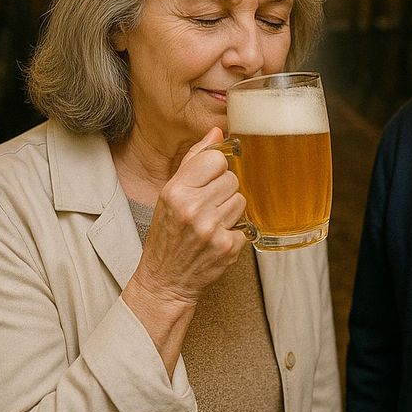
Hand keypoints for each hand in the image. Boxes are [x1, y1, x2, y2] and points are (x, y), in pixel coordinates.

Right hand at [121, 126, 248, 374]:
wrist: (165, 279)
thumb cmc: (168, 233)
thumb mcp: (170, 193)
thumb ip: (194, 160)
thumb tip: (217, 131)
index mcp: (176, 191)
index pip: (216, 159)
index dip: (215, 169)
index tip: (208, 180)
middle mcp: (193, 208)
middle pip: (232, 179)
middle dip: (223, 191)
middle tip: (208, 206)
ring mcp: (211, 229)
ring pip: (241, 200)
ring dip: (231, 210)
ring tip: (212, 221)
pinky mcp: (227, 247)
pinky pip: (246, 224)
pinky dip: (236, 231)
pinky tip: (218, 237)